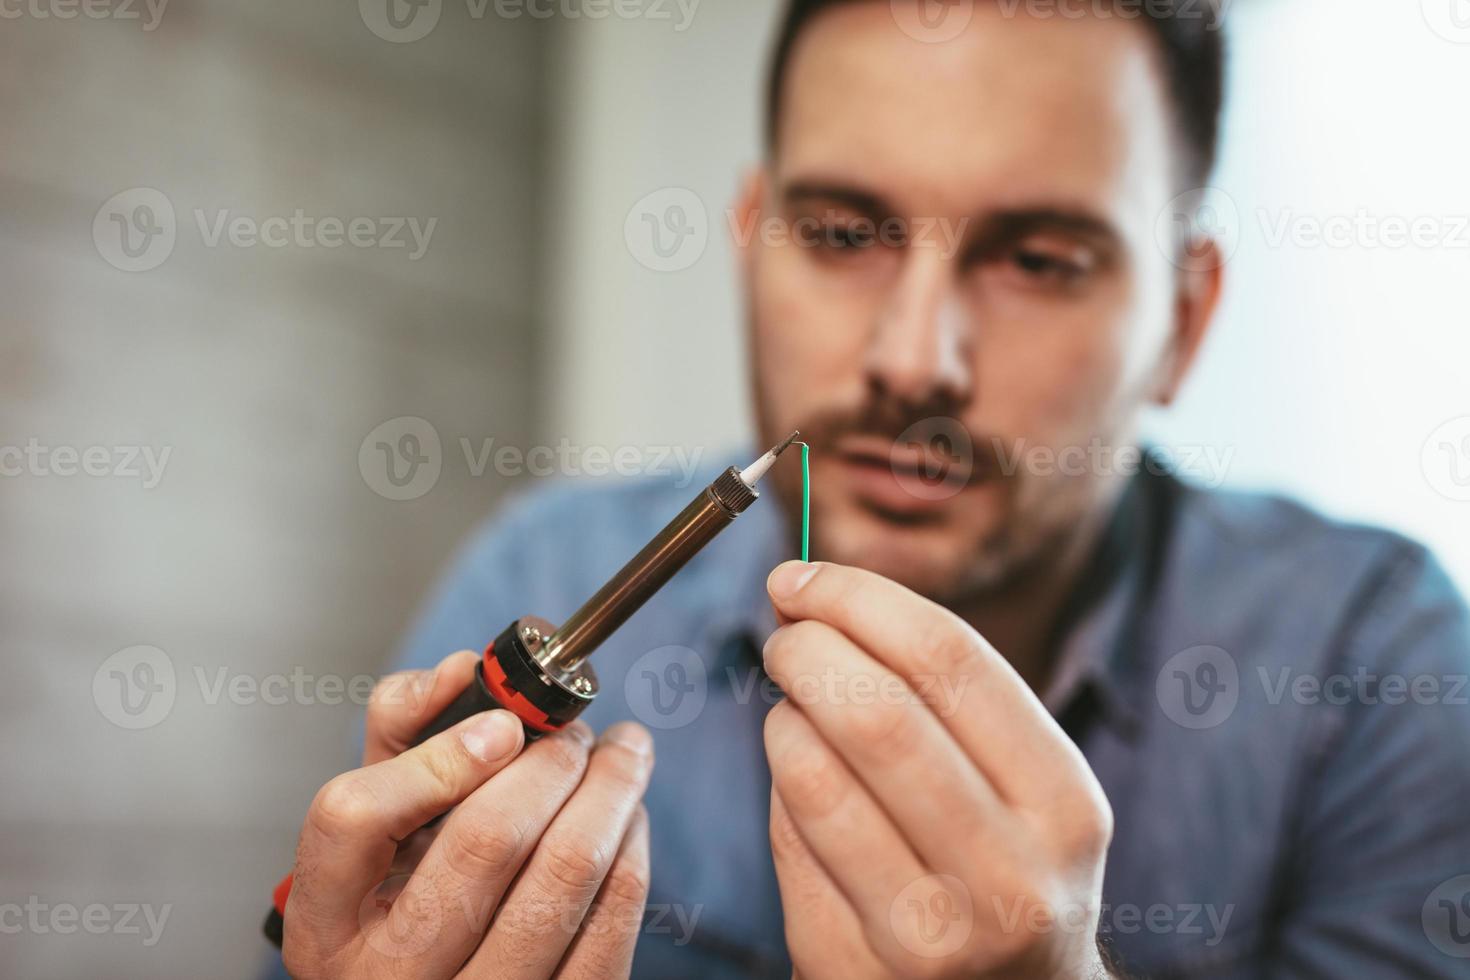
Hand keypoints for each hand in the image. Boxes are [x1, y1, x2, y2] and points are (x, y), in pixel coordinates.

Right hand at [281, 650, 654, 979]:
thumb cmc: (405, 896)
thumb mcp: (380, 824)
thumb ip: (404, 734)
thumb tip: (458, 670)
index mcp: (327, 924)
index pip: (354, 818)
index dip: (435, 757)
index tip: (499, 724)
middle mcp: (392, 976)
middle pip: (483, 840)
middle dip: (550, 760)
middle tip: (574, 731)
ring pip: (564, 873)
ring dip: (610, 788)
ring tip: (622, 752)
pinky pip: (611, 920)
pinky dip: (630, 847)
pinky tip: (627, 817)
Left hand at [761, 562, 1113, 979]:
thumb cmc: (1002, 861)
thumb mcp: (1020, 783)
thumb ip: (940, 693)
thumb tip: (813, 590)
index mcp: (1062, 802)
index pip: (947, 657)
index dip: (856, 598)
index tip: (802, 576)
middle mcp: (1007, 877)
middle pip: (873, 709)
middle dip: (805, 646)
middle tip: (783, 634)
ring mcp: (928, 937)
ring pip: (812, 774)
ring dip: (782, 720)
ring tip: (795, 712)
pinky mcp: (850, 967)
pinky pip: (784, 838)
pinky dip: (778, 789)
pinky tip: (801, 786)